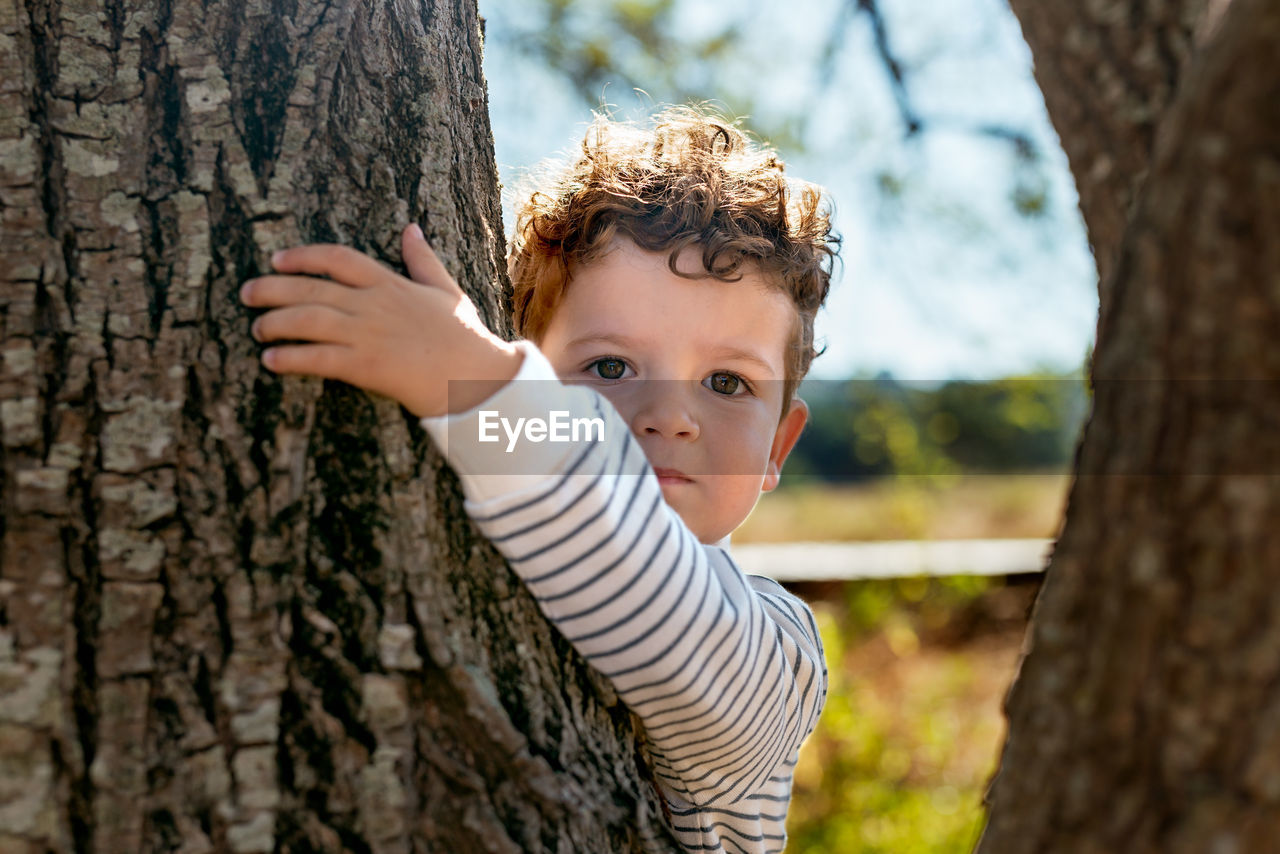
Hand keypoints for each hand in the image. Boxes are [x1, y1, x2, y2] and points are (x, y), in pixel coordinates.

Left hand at [240, 224, 521, 416]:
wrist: (475, 374)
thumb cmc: (463, 335)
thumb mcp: (445, 289)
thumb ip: (422, 260)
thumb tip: (410, 228)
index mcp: (389, 283)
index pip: (337, 258)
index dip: (302, 256)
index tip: (277, 260)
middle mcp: (372, 304)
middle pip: (310, 288)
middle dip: (272, 289)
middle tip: (246, 293)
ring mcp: (367, 334)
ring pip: (307, 320)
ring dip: (274, 323)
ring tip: (256, 329)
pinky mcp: (365, 366)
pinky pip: (317, 358)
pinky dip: (289, 358)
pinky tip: (270, 360)